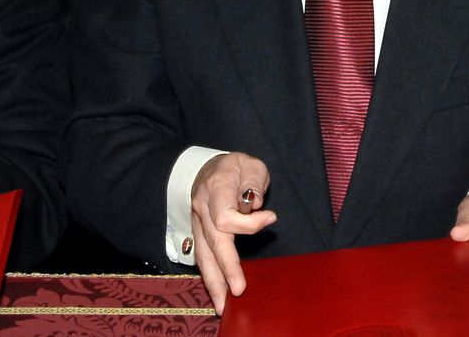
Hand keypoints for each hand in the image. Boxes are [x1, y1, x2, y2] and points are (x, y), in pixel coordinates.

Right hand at [189, 152, 275, 314]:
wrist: (207, 168)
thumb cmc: (234, 168)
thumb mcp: (250, 164)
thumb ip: (254, 182)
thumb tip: (254, 205)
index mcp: (215, 188)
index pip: (226, 215)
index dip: (250, 223)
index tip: (270, 216)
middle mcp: (202, 207)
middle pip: (213, 242)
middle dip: (226, 267)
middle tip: (239, 289)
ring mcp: (197, 222)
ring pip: (203, 255)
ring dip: (213, 281)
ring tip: (222, 305)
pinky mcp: (198, 234)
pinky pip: (202, 258)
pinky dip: (210, 277)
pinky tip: (217, 294)